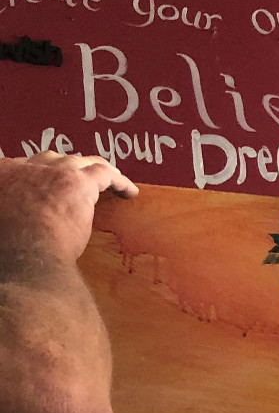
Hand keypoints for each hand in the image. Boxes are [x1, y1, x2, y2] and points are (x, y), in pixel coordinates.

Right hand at [0, 153, 137, 266]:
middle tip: (78, 179)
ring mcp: (53, 172)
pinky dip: (119, 181)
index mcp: (2, 175)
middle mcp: (25, 167)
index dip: (38, 176)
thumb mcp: (5, 220)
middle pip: (50, 159)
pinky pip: (104, 173)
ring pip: (77, 161)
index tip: (47, 187)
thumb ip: (15, 212)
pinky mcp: (77, 181)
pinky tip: (130, 192)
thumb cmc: (12, 247)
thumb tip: (26, 219)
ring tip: (110, 178)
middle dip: (65, 167)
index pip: (23, 168)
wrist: (26, 253)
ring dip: (94, 169)